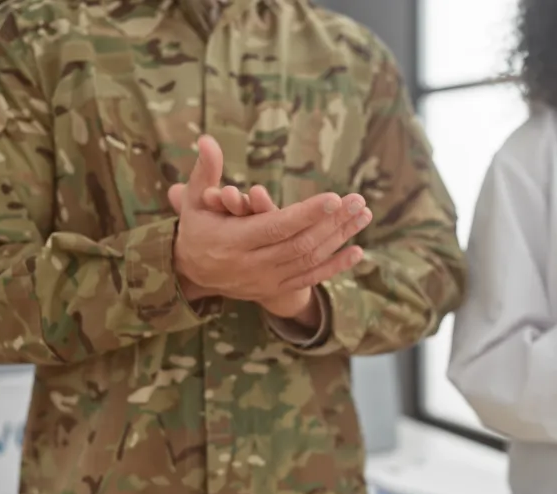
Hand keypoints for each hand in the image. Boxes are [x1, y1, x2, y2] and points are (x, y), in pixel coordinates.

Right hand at [169, 181, 346, 322]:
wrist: (193, 274)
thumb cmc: (197, 228)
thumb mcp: (195, 200)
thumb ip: (204, 172)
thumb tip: (207, 140)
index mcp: (233, 241)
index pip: (276, 228)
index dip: (306, 214)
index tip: (334, 197)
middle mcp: (252, 265)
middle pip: (300, 244)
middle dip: (332, 222)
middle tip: (358, 200)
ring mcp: (266, 280)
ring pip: (309, 260)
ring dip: (339, 238)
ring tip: (363, 216)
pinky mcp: (276, 290)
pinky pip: (311, 279)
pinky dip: (335, 266)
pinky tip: (357, 251)